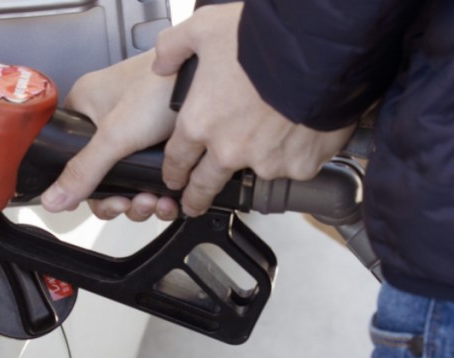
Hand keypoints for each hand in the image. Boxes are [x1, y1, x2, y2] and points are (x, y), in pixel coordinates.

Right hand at [41, 50, 178, 219]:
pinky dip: (160, 194)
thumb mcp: (115, 135)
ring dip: (141, 201)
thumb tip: (53, 199)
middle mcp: (108, 119)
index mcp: (85, 107)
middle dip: (120, 199)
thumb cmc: (163, 85)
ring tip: (155, 201)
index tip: (106, 200)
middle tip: (133, 204)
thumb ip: (84, 171)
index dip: (87, 188)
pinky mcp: (162, 139)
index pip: (71, 159)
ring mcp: (136, 131)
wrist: (217, 76)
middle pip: (102, 177)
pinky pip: (152, 177)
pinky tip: (169, 199)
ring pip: (129, 181)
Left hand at [153, 2, 353, 215]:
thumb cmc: (264, 38)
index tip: (175, 178)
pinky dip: (296, 153)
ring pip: (255, 173)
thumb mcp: (204, 28)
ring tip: (269, 141)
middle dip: (196, 197)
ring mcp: (264, 161)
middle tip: (195, 203)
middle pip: (204, 185)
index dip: (174, 171)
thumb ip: (175, 48)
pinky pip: (294, 166)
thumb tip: (161, 62)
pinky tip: (300, 131)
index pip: (176, 160)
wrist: (321, 47)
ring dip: (257, 162)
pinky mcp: (299, 165)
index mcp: (200, 123)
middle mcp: (228, 149)